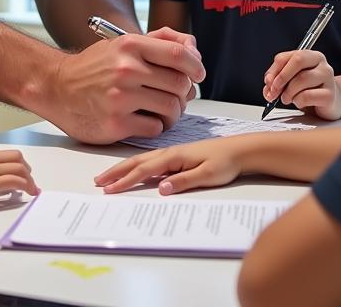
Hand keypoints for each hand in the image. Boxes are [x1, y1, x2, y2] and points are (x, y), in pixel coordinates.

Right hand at [0, 146, 37, 207]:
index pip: (6, 154)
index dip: (18, 163)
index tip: (22, 173)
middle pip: (17, 157)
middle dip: (27, 168)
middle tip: (30, 180)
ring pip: (19, 168)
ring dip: (29, 179)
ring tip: (33, 189)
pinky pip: (15, 181)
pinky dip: (26, 186)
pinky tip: (28, 193)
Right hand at [48, 33, 204, 144]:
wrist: (57, 88)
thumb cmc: (93, 67)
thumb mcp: (122, 44)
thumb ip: (158, 41)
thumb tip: (193, 47)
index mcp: (130, 46)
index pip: (178, 53)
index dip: (196, 65)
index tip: (198, 73)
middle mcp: (126, 69)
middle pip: (179, 84)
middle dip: (185, 92)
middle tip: (179, 96)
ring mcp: (121, 98)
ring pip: (171, 108)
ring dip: (174, 113)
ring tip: (163, 111)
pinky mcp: (116, 124)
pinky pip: (155, 128)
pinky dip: (156, 126)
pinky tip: (145, 120)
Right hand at [94, 137, 243, 194]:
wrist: (242, 150)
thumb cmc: (226, 162)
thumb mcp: (207, 175)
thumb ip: (184, 181)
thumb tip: (161, 189)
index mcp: (174, 156)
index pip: (144, 171)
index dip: (125, 181)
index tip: (109, 190)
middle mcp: (170, 153)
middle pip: (137, 163)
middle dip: (116, 172)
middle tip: (98, 181)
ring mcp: (173, 153)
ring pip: (142, 161)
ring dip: (124, 167)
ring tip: (108, 175)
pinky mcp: (178, 156)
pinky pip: (151, 161)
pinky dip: (137, 165)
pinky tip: (133, 169)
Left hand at [263, 49, 340, 119]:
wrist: (329, 104)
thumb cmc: (308, 90)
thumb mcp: (291, 81)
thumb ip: (277, 80)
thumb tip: (268, 85)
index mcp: (309, 55)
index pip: (286, 56)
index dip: (274, 70)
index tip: (268, 82)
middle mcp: (321, 63)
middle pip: (298, 61)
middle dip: (281, 77)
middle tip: (274, 91)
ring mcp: (328, 78)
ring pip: (302, 79)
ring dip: (288, 92)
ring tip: (287, 99)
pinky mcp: (329, 95)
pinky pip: (307, 96)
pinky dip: (298, 101)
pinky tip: (300, 102)